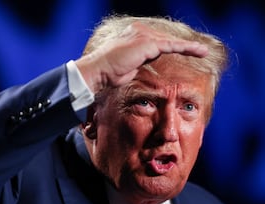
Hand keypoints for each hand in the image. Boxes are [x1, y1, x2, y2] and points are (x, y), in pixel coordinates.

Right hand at [75, 22, 207, 93]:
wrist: (100, 71)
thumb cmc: (110, 72)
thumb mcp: (128, 65)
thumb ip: (139, 61)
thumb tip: (145, 64)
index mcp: (135, 35)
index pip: (158, 40)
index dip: (171, 46)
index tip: (183, 51)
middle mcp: (140, 31)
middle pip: (167, 38)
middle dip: (183, 45)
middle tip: (199, 50)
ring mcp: (144, 35)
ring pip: (171, 41)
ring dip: (189, 47)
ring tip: (203, 51)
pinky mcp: (148, 43)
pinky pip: (171, 45)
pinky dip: (186, 48)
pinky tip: (199, 51)